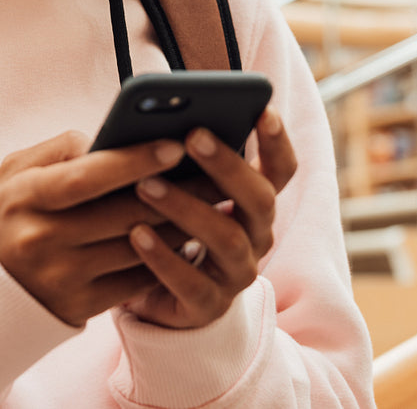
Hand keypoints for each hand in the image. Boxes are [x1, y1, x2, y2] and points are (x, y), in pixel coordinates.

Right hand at [0, 130, 195, 326]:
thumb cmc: (12, 209)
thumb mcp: (18, 169)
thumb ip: (62, 149)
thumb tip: (114, 140)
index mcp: (24, 197)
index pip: (85, 178)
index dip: (132, 161)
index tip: (175, 145)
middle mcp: (40, 240)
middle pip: (121, 215)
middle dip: (176, 192)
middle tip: (215, 173)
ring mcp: (60, 278)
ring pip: (136, 249)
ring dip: (180, 226)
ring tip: (212, 203)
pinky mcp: (78, 306)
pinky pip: (133, 282)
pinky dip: (165, 259)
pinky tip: (188, 238)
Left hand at [121, 106, 297, 328]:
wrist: (161, 297)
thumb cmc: (171, 225)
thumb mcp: (182, 189)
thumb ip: (182, 158)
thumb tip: (159, 113)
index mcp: (256, 203)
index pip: (281, 170)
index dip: (277, 141)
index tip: (262, 109)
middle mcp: (257, 236)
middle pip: (259, 198)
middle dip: (227, 165)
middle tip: (192, 134)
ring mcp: (236, 274)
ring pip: (227, 238)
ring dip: (186, 207)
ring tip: (145, 185)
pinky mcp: (208, 306)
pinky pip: (191, 283)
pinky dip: (163, 257)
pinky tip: (135, 234)